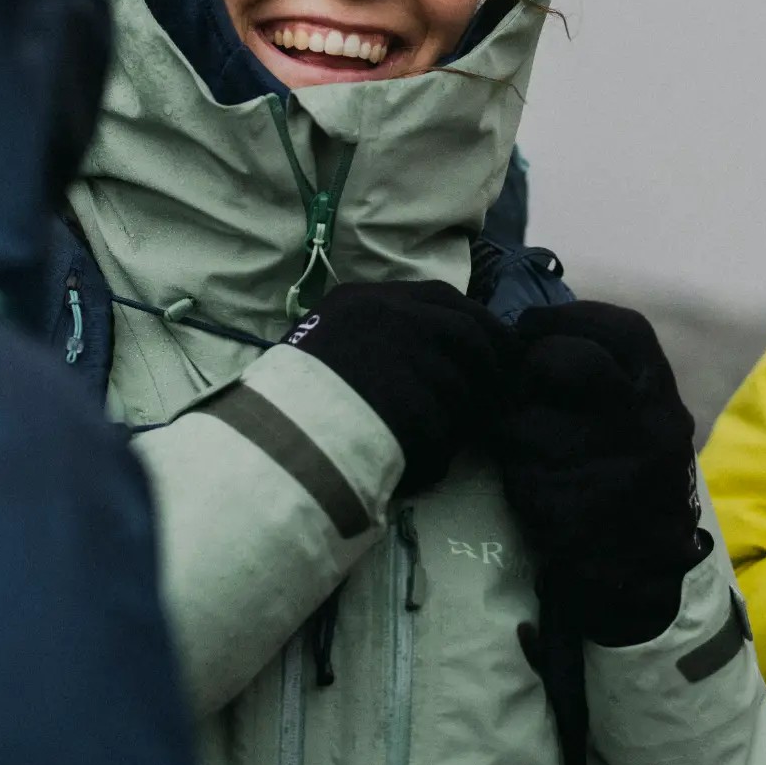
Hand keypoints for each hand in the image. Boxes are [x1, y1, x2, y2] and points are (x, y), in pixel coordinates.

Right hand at [283, 280, 510, 496]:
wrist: (269, 434)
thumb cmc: (286, 392)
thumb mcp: (325, 339)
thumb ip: (374, 333)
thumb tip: (433, 348)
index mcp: (366, 300)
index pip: (444, 298)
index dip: (479, 325)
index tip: (495, 349)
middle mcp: (391, 318)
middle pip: (467, 335)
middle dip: (489, 368)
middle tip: (496, 398)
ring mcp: (405, 359)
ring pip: (462, 387)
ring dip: (460, 418)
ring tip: (442, 440)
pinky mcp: (413, 406)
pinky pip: (444, 434)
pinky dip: (438, 455)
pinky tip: (420, 466)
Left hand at [492, 301, 707, 644]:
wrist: (644, 573)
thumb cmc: (630, 479)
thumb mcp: (641, 421)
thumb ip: (607, 377)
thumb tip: (532, 334)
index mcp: (662, 400)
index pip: (623, 330)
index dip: (569, 318)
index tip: (531, 325)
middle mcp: (646, 424)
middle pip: (567, 361)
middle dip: (530, 367)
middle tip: (519, 386)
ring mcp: (607, 465)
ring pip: (525, 417)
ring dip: (512, 428)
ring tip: (529, 449)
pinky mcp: (567, 500)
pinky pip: (514, 466)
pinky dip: (512, 470)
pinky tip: (531, 483)